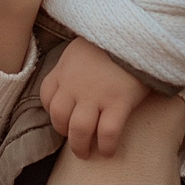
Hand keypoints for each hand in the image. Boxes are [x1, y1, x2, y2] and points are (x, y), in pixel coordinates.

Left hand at [41, 39, 153, 158]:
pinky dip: (107, 146)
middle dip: (65, 133)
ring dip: (81, 146)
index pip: (46, 95)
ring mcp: (96, 95)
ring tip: (87, 153)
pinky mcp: (119, 102)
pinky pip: (108, 133)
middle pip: (59, 117)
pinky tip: (109, 151)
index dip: (53, 111)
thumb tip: (80, 75)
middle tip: (75, 140)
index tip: (63, 118)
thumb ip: (77, 62)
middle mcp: (75, 84)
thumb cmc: (114, 37)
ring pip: (79, 130)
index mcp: (65, 68)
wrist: (137, 31)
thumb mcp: (85, 44)